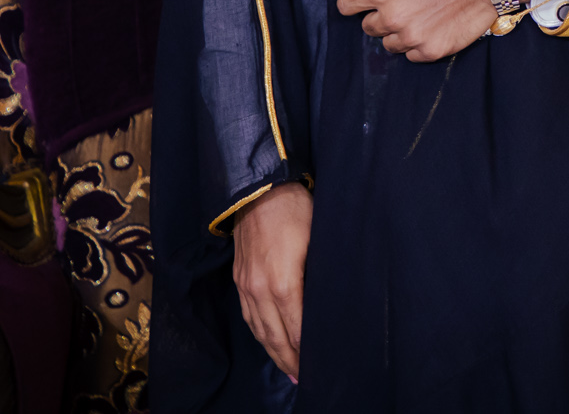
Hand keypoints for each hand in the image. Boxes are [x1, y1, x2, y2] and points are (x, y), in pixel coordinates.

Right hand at [232, 182, 310, 380]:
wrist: (259, 189)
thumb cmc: (296, 210)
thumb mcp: (318, 241)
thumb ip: (319, 276)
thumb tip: (328, 301)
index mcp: (283, 284)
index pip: (296, 329)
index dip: (306, 351)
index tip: (318, 367)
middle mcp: (259, 291)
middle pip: (275, 337)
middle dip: (289, 360)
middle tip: (303, 379)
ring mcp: (246, 286)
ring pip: (258, 330)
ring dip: (273, 352)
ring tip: (287, 369)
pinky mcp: (239, 278)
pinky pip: (247, 316)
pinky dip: (259, 334)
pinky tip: (267, 340)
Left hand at [336, 0, 533, 61]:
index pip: (347, 5)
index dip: (355, 1)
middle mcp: (392, 17)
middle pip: (368, 26)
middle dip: (380, 15)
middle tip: (405, 2)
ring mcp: (412, 37)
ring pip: (389, 43)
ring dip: (398, 32)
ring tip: (421, 15)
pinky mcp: (430, 51)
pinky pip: (411, 55)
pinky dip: (417, 44)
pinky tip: (433, 26)